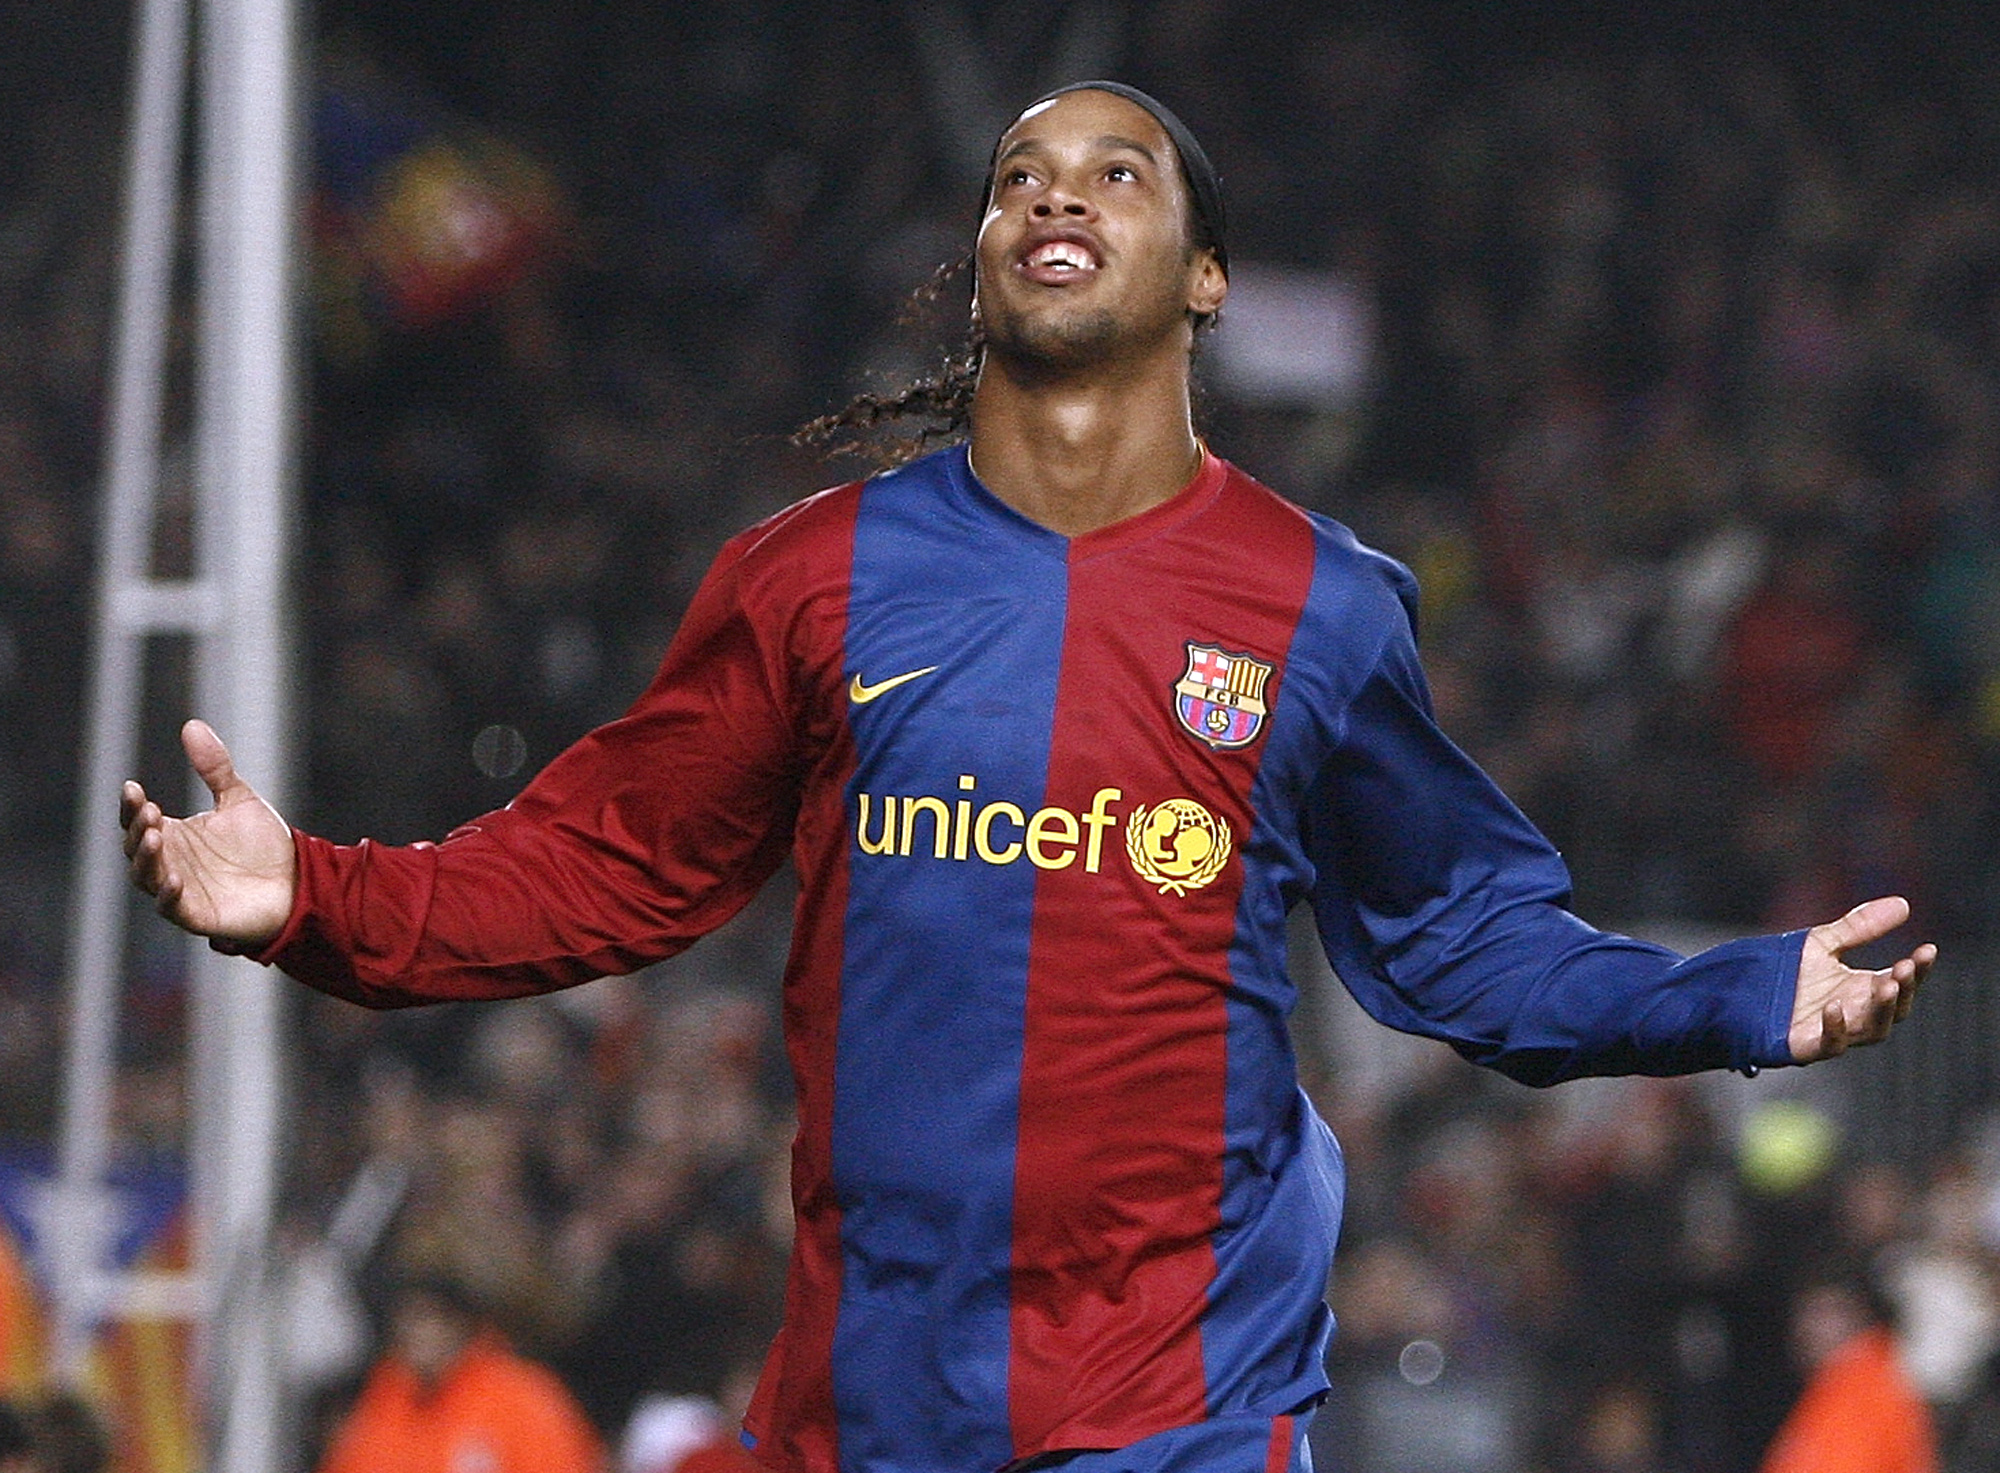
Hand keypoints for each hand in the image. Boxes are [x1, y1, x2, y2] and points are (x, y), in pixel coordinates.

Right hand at [121, 719, 295, 948]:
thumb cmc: (262, 845)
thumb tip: (191, 725)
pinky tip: (174, 879)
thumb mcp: (238, 799)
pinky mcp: (197, 915)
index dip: (131, 806)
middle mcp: (170, 862)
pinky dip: (168, 896)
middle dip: (138, 829)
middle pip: (136, 847)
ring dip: (147, 858)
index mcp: (174, 835)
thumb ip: (214, 768)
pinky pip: (172, 908)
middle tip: (150, 811)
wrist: (298, 881)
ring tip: (157, 836)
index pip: (139, 820)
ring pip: (147, 877)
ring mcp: (181, 890)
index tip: (133, 787)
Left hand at [1788, 896, 1933, 1062]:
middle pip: (1893, 1009)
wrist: (1742, 994)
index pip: (1901, 982)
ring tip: (1887, 985)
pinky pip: (1829, 1044)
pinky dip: (1835, 1029)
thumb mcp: (1824, 943)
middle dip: (1903, 989)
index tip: (1927, 949)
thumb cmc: (1788, 973)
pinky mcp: (1807, 1046)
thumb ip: (1860, 927)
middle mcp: (1855, 1013)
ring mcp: (1834, 1032)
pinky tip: (1834, 1007)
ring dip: (1882, 1009)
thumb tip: (1903, 904)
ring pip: (1872, 1029)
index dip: (1917, 969)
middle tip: (1905, 968)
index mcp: (1863, 989)